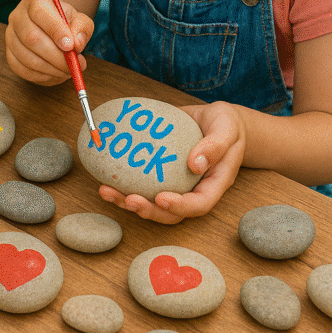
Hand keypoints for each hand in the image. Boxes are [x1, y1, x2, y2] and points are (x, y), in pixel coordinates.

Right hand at [6, 0, 93, 84]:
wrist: (51, 28)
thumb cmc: (64, 22)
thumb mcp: (78, 19)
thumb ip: (82, 28)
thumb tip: (76, 44)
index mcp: (34, 2)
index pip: (40, 12)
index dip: (55, 30)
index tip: (70, 46)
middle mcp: (17, 17)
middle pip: (31, 38)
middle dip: (56, 56)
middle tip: (74, 65)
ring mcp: (10, 37)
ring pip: (27, 58)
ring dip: (51, 69)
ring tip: (67, 70)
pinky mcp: (10, 55)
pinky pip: (23, 70)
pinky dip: (42, 76)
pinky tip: (55, 73)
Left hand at [97, 101, 246, 223]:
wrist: (217, 120)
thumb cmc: (227, 125)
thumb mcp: (227, 129)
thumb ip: (215, 145)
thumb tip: (195, 164)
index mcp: (213, 184)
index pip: (199, 204)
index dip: (180, 207)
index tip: (161, 198)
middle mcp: (192, 189)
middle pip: (171, 212)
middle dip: (148, 210)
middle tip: (128, 199)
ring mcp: (175, 184)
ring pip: (152, 201)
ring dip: (128, 201)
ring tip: (107, 191)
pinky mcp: (160, 174)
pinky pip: (142, 183)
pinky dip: (123, 183)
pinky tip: (104, 176)